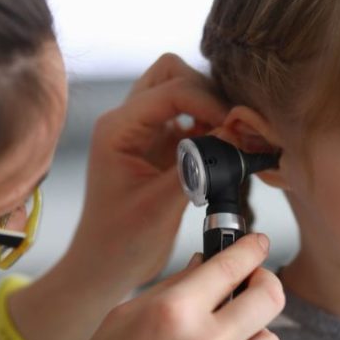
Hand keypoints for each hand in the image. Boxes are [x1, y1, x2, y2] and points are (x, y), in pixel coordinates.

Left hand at [69, 53, 227, 287]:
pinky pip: (193, 118)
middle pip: (174, 73)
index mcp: (118, 128)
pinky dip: (213, 126)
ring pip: (184, 90)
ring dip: (211, 107)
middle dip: (208, 93)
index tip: (234, 128)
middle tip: (231, 127)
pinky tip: (226, 148)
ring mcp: (145, 130)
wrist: (105, 266)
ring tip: (231, 138)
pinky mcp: (162, 145)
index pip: (172, 89)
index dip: (209, 103)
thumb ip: (197, 167)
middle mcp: (129, 121)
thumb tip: (234, 136)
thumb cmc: (120, 242)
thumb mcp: (160, 206)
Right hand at [70, 234, 283, 339]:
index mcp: (174, 313)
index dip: (253, 249)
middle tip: (253, 283)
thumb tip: (207, 262)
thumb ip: (175, 286)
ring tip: (225, 339)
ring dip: (255, 335)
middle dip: (266, 284)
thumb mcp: (125, 317)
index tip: (259, 244)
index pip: (232, 265)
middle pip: (269, 298)